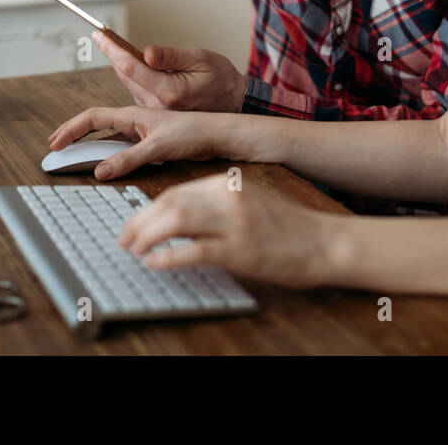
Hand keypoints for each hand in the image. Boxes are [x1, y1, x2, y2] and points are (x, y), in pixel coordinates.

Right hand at [47, 105, 229, 179]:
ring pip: (107, 138)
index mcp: (131, 115)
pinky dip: (107, 156)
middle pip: (94, 126)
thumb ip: (129, 159)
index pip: (92, 118)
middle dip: (73, 135)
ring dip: (89, 146)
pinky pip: (120, 149)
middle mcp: (133, 121)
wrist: (216, 134)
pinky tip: (104, 165)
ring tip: (73, 156)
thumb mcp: (157, 147)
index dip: (70, 130)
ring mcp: (140, 132)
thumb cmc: (192, 133)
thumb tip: (101, 171)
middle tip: (54, 147)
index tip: (55, 144)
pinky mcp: (149, 144)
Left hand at [93, 29, 245, 112]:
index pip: (131, 67)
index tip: (99, 36)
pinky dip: (132, 75)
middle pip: (126, 75)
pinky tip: (131, 63)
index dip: (112, 50)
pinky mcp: (157, 112)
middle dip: (113, 54)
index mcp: (170, 91)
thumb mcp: (200, 59)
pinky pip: (137, 90)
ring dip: (122, 64)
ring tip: (114, 46)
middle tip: (102, 37)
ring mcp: (157, 111)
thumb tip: (147, 52)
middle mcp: (159, 105)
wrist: (234, 103)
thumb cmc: (221, 79)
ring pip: (129, 83)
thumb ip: (171, 57)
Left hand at [117, 174, 336, 288]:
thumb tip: (174, 219)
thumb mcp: (247, 203)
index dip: (147, 209)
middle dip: (139, 221)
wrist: (323, 242)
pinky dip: (169, 256)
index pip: (175, 191)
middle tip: (124, 240)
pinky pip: (195, 250)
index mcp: (229, 183)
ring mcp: (236, 222)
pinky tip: (155, 263)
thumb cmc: (286, 228)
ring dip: (147, 236)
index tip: (133, 224)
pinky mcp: (242, 249)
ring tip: (134, 251)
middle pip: (170, 202)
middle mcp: (230, 197)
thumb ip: (215, 205)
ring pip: (177, 220)